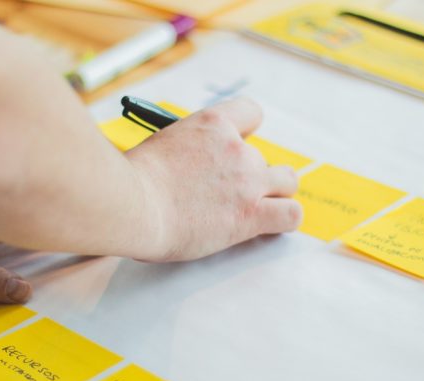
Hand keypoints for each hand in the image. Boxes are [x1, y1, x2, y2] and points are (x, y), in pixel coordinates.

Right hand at [124, 98, 301, 261]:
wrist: (133, 206)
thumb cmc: (133, 181)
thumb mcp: (161, 144)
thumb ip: (187, 150)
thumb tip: (189, 163)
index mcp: (212, 124)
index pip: (251, 113)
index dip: (246, 133)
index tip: (235, 147)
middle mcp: (236, 149)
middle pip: (264, 158)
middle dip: (251, 175)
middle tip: (229, 192)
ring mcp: (248, 182)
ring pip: (287, 182)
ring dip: (274, 194)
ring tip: (252, 208)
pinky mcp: (251, 215)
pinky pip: (291, 214)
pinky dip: (284, 219)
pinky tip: (268, 224)